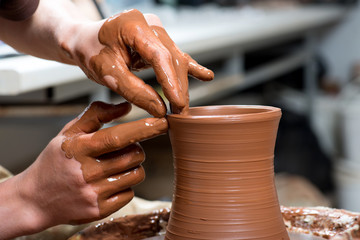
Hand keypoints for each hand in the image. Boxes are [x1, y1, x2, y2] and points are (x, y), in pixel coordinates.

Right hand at [4, 101, 166, 236]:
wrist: (34, 199)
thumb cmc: (55, 161)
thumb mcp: (69, 133)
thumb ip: (96, 115)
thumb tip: (126, 107)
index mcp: (78, 149)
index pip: (117, 137)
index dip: (142, 129)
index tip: (162, 122)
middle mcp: (86, 172)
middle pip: (134, 156)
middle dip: (137, 149)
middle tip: (126, 149)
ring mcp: (93, 194)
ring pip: (136, 175)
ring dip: (133, 167)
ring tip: (117, 165)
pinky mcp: (99, 210)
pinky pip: (129, 194)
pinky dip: (126, 186)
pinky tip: (110, 183)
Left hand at [66, 9, 213, 116]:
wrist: (84, 40)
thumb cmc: (91, 52)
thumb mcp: (108, 74)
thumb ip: (135, 91)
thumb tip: (160, 109)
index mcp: (133, 26)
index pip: (159, 56)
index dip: (170, 82)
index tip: (177, 103)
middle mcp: (149, 24)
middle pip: (172, 58)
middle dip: (178, 87)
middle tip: (180, 113)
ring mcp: (155, 30)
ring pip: (176, 59)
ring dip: (181, 84)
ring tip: (183, 106)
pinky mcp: (158, 40)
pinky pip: (176, 55)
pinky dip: (188, 68)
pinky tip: (206, 76)